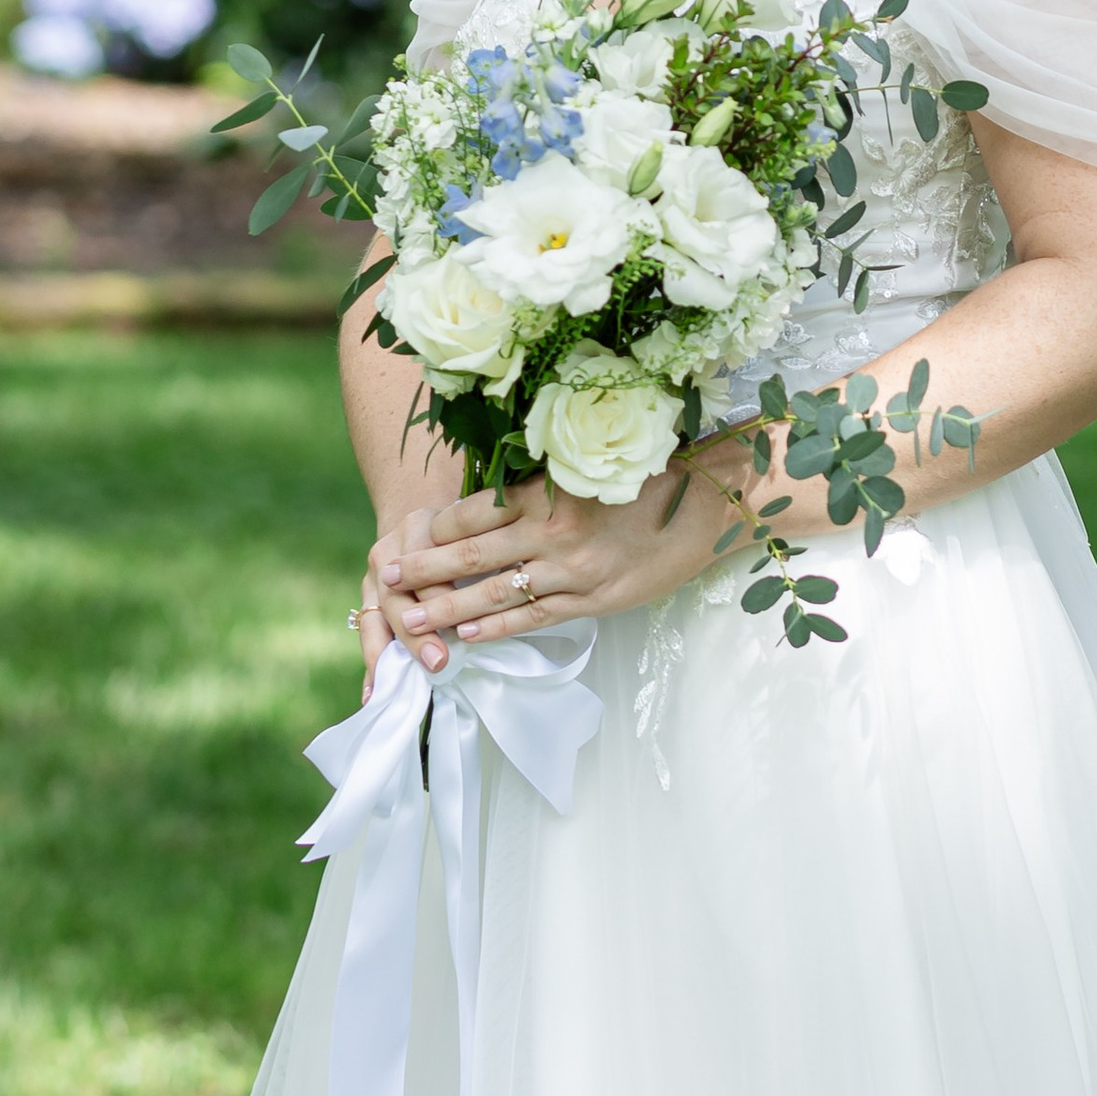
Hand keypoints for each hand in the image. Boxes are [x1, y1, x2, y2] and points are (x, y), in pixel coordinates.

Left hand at [366, 457, 737, 665]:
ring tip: (413, 618)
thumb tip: (501, 472)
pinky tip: (469, 636)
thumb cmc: (653, 474)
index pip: (477, 511)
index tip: (411, 531)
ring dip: (451, 607)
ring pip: (498, 593)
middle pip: (474, 554)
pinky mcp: (594, 601)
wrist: (711, 509)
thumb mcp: (598, 460)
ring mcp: (573, 572)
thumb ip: (550, 470)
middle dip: (426, 568)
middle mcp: (556, 533)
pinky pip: (536, 617)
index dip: (438, 526)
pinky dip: (500, 627)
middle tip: (385, 576)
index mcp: (552, 491)